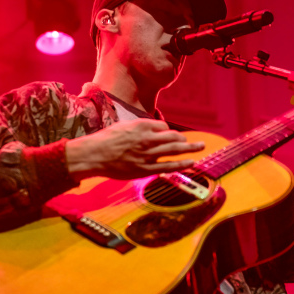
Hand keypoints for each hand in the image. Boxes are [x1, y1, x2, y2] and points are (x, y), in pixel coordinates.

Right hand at [65, 119, 204, 180]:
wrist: (93, 154)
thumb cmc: (105, 141)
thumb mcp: (124, 127)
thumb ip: (139, 128)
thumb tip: (151, 130)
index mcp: (141, 126)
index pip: (164, 127)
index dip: (168, 132)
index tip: (170, 137)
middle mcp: (147, 138)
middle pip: (174, 137)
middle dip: (186, 140)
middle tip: (199, 142)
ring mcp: (147, 154)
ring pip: (174, 149)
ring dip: (191, 148)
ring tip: (201, 147)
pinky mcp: (145, 168)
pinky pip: (168, 165)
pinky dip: (182, 163)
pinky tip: (191, 162)